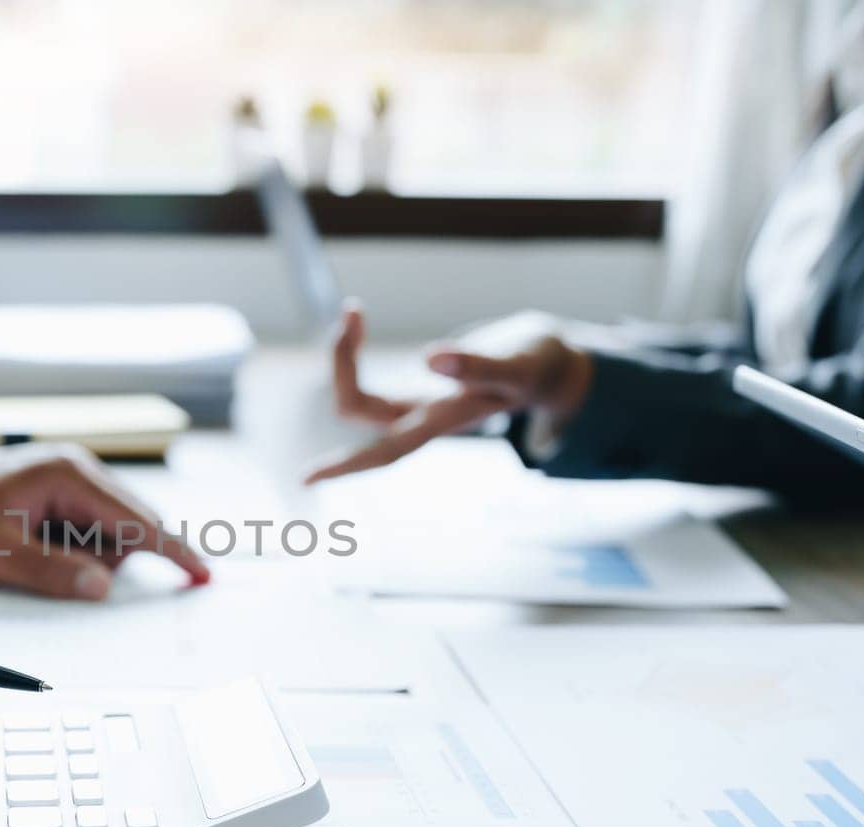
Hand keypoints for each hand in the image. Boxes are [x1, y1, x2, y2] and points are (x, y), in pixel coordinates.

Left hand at [0, 444, 210, 599]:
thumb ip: (49, 569)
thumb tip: (103, 587)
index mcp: (68, 476)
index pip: (136, 520)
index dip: (173, 550)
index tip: (204, 574)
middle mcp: (80, 467)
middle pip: (131, 525)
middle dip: (108, 559)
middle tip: (52, 568)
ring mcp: (76, 474)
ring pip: (115, 529)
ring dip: (90, 554)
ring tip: (34, 553)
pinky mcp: (69, 487)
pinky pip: (96, 525)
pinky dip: (81, 546)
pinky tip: (43, 546)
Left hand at [303, 304, 595, 483]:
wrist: (558, 365)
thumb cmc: (539, 364)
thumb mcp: (515, 363)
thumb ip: (477, 364)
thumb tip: (429, 358)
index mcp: (446, 421)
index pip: (386, 450)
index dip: (346, 466)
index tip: (305, 478)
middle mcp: (428, 419)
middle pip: (364, 414)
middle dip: (342, 373)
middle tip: (348, 318)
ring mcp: (424, 406)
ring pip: (366, 400)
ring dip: (349, 358)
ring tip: (353, 312)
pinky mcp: (425, 391)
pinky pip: (377, 386)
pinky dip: (358, 355)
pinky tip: (355, 320)